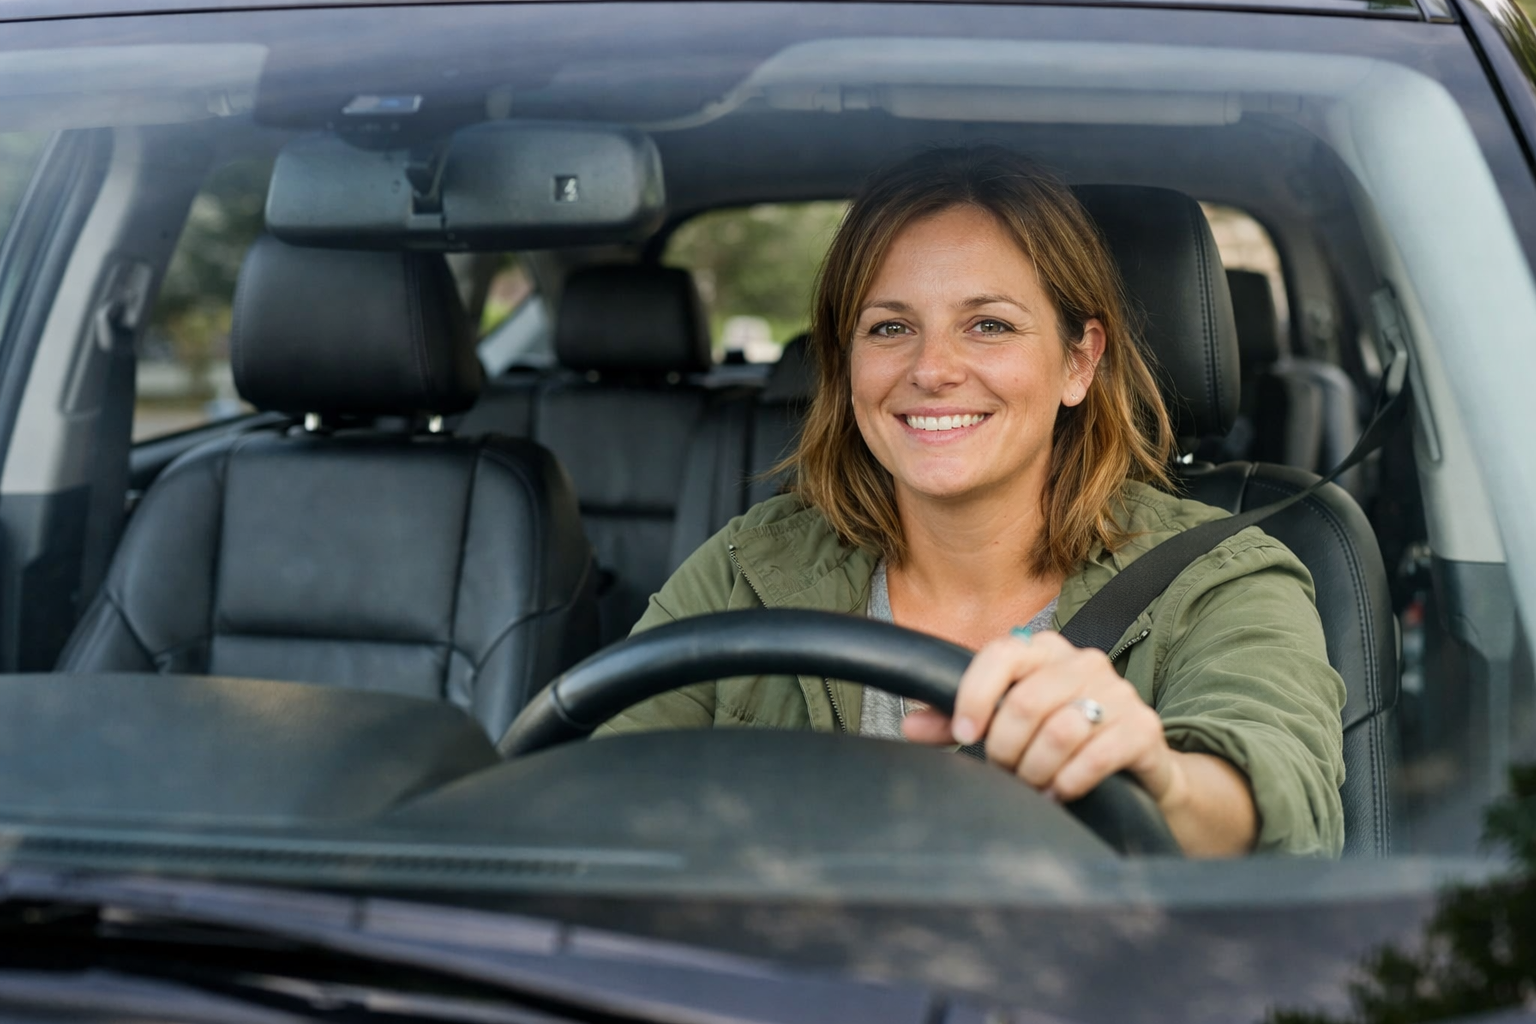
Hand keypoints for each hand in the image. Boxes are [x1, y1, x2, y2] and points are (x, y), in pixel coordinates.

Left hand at [901, 630, 1182, 805]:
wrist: (1135, 766)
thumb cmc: (1058, 740)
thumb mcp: (1007, 726)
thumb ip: (960, 721)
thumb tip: (910, 725)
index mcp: (1045, 650)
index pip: (1001, 654)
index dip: (974, 696)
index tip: (963, 735)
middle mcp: (1084, 662)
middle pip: (1026, 702)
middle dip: (1005, 748)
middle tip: (1004, 771)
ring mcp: (1119, 692)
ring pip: (1060, 731)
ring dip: (1036, 770)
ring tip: (1032, 785)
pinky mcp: (1144, 728)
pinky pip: (1096, 756)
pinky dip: (1068, 782)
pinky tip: (1060, 793)